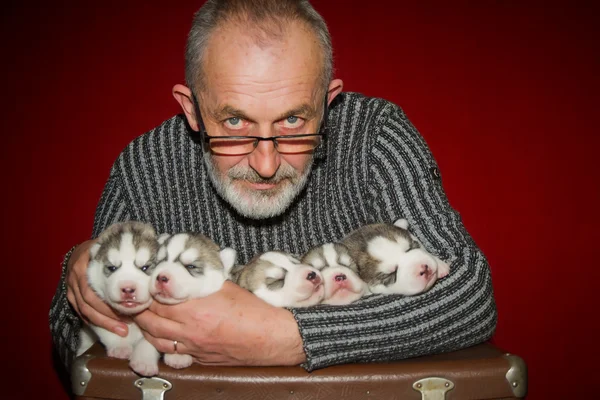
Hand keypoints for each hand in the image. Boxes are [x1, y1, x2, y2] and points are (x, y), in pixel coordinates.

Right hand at [65, 239, 128, 336]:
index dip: (112, 301)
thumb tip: (151, 261)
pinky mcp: (70, 296)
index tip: (131, 309)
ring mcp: (71, 287)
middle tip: (127, 327)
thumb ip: (126, 255)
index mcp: (87, 262)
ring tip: (122, 331)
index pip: (96, 286)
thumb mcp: (113, 247)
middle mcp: (76, 276)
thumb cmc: (105, 249)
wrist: (82, 250)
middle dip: (109, 316)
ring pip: (85, 310)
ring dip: (104, 323)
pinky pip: (81, 312)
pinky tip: (109, 327)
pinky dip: (94, 321)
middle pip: (90, 301)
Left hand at [133, 281, 305, 365]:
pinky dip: (163, 343)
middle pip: (151, 322)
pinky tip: (162, 336)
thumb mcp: (226, 286)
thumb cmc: (253, 310)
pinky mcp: (200, 359)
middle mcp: (190, 331)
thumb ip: (202, 281)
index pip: (157, 301)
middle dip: (139, 312)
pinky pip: (173, 352)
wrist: (271, 337)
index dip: (147, 293)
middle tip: (135, 302)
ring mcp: (193, 348)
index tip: (143, 286)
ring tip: (143, 319)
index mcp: (195, 310)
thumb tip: (187, 271)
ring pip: (157, 341)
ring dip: (146, 329)